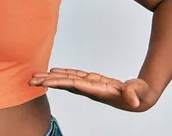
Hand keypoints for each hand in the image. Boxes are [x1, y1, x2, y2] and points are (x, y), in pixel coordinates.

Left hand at [29, 68, 159, 111]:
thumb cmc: (141, 95)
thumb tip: (134, 100)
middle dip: (48, 83)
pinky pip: (74, 76)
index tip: (45, 82)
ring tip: (36, 77)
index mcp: (98, 91)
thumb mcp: (139, 93)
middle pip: (65, 84)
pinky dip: (63, 73)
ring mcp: (90, 86)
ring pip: (66, 80)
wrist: (142, 100)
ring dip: (51, 78)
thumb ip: (135, 94)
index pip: (74, 85)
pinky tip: (53, 71)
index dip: (59, 82)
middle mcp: (90, 90)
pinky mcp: (93, 81)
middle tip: (30, 81)